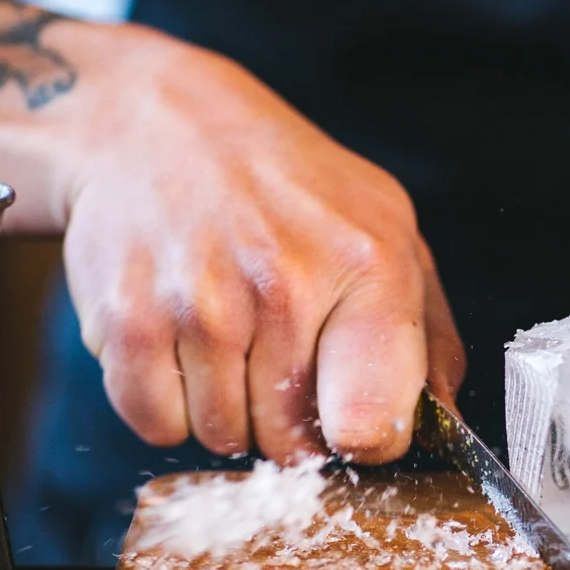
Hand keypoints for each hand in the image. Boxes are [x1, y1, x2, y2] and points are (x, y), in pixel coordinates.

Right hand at [59, 31, 463, 461]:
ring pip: (224, 438)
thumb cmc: (288, 186)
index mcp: (367, 266)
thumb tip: (442, 419)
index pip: (374, 424)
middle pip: (293, 444)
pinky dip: (168, 404)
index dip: (368, 442)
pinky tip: (182, 343)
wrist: (160, 124)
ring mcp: (200, 303)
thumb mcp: (387, 229)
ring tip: (229, 334)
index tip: (354, 423)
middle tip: (278, 352)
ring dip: (227, 409)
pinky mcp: (127, 319)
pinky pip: (158, 425)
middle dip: (290, 421)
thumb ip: (427, 332)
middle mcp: (284, 285)